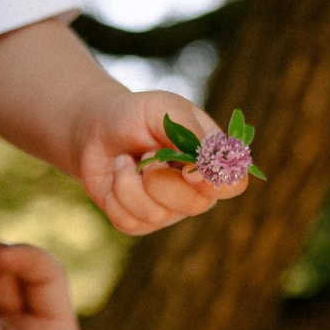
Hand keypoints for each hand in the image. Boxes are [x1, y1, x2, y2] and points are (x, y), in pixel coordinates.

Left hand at [75, 89, 243, 236]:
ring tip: (125, 161)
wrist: (96, 128)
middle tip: (147, 154)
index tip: (187, 168)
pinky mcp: (138, 221)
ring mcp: (167, 209)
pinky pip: (129, 222)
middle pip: (196, 205)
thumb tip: (205, 165)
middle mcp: (194, 190)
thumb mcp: (163, 108)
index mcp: (210, 160)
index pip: (234, 184)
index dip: (214, 182)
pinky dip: (114, 195)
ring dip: (130, 182)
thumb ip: (189, 131)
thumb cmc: (136, 115)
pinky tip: (118, 175)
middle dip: (161, 179)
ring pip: (156, 215)